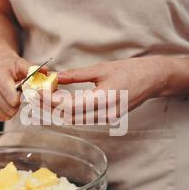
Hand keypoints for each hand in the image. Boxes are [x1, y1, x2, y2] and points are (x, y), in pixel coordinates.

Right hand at [0, 54, 45, 120]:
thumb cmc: (12, 66)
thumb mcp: (22, 64)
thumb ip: (34, 69)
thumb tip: (47, 72)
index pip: (12, 99)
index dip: (20, 100)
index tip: (21, 94)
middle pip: (8, 108)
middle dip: (16, 106)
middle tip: (16, 97)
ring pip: (1, 114)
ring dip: (9, 110)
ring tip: (10, 99)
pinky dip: (0, 112)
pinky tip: (2, 102)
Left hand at [43, 56, 188, 122]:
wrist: (153, 78)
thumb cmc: (130, 70)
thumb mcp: (101, 69)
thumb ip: (76, 75)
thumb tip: (55, 76)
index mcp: (104, 99)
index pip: (69, 105)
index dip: (50, 101)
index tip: (37, 93)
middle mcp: (106, 113)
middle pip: (69, 116)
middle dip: (50, 108)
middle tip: (35, 97)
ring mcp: (108, 118)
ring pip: (75, 120)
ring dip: (59, 112)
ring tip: (44, 100)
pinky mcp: (108, 118)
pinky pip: (84, 119)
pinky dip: (70, 113)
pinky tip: (61, 104)